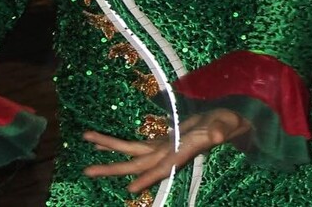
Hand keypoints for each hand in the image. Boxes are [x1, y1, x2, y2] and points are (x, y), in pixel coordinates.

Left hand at [82, 108, 250, 193]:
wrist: (223, 123)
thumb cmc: (224, 123)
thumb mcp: (222, 124)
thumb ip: (218, 130)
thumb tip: (215, 135)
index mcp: (181, 153)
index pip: (162, 168)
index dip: (148, 178)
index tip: (129, 189)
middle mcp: (167, 155)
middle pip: (136, 164)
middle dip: (112, 167)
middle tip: (86, 172)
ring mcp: (161, 149)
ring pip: (131, 153)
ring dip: (109, 149)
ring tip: (87, 143)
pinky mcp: (159, 143)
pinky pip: (134, 145)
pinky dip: (117, 143)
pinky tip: (100, 142)